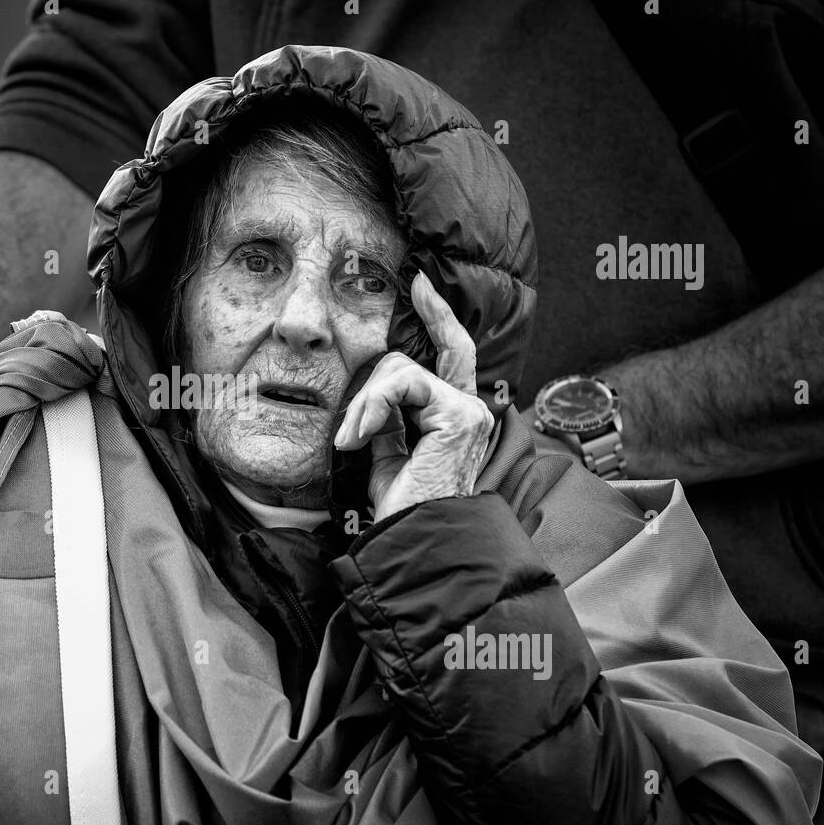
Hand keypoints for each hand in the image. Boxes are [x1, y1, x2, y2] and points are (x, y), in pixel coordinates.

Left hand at [334, 270, 493, 519]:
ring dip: (366, 404)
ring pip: (401, 371)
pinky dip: (374, 405)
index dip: (438, 316)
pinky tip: (361, 437)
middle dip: (383, 372)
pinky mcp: (459, 414)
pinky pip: (403, 384)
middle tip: (360, 412)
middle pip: (419, 357)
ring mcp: (469, 410)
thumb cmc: (402, 507)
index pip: (451, 353)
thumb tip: (372, 396)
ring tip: (353, 441)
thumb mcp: (387, 455)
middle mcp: (470, 409)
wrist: (414, 538)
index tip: (420, 286)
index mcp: (455, 416)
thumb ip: (387, 419)